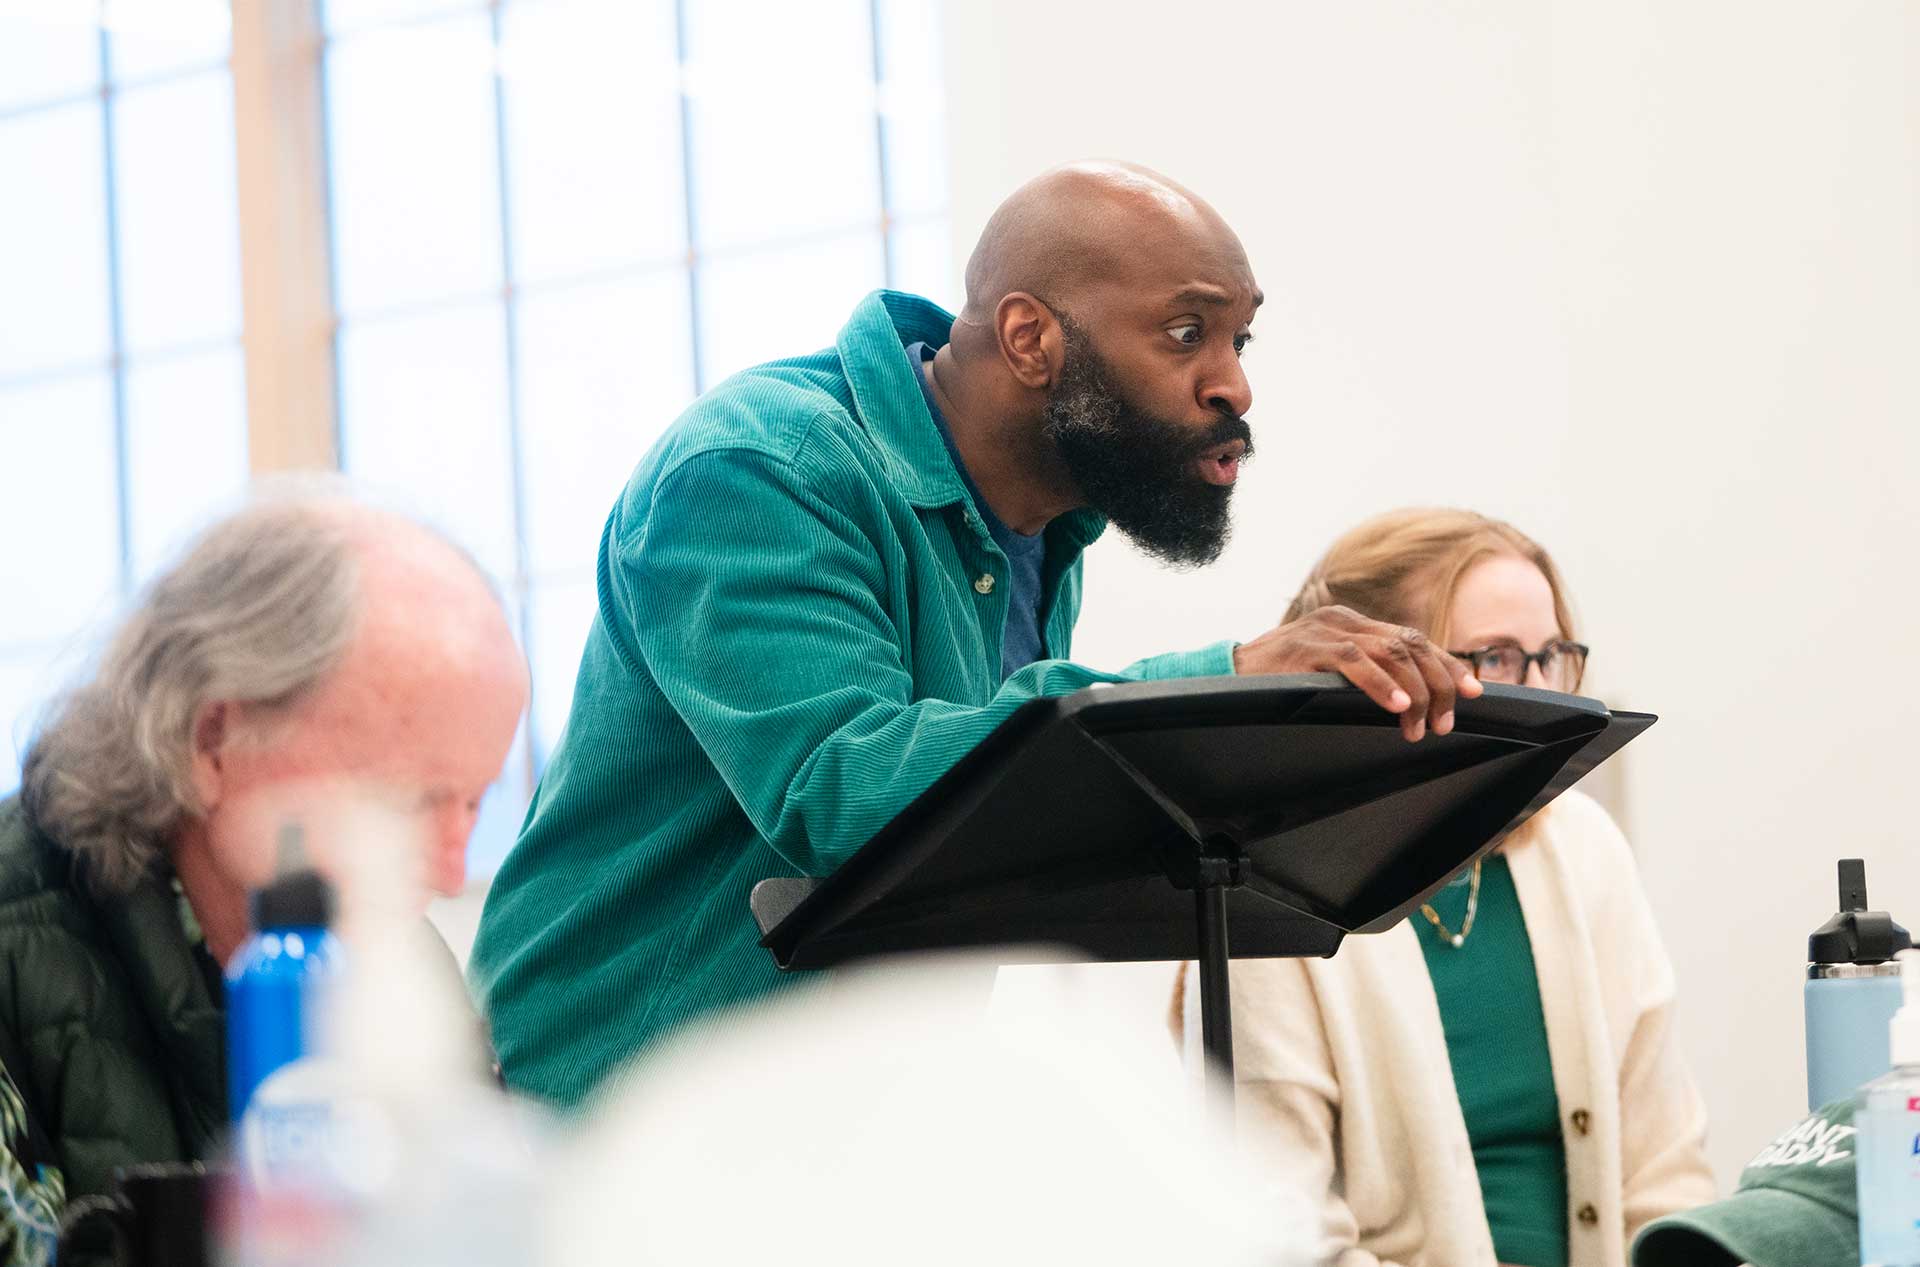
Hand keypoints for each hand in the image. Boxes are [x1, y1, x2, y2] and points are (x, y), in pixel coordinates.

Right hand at [1231, 605, 1481, 741]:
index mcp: (1354, 624)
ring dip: (1414, 692)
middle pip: (1410, 644)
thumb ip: (1364, 676)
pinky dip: (1381, 684)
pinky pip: (1354, 661)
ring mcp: (1326, 630)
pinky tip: (1398, 706)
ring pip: (1390, 652)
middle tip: (1447, 721)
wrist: (1227, 677)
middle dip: (1439, 683)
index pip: (1414, 639)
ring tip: (1423, 725)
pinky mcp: (1307, 647)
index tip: (1475, 692)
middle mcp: (1344, 620)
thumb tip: (1413, 704)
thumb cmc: (1279, 682)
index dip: (1447, 664)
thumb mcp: (1329, 674)